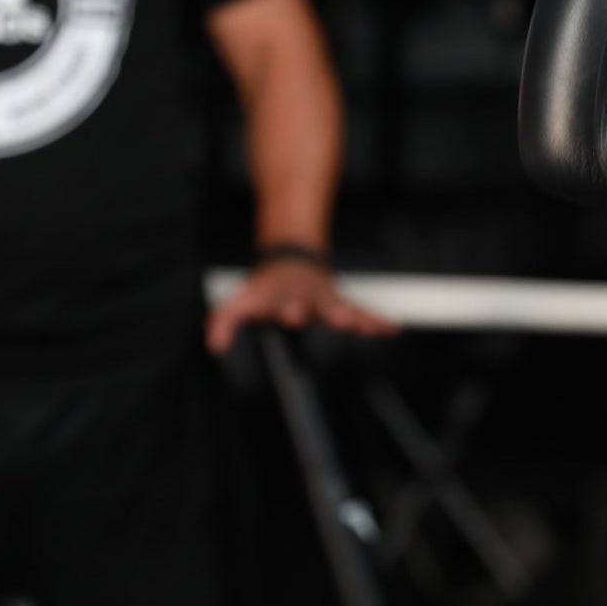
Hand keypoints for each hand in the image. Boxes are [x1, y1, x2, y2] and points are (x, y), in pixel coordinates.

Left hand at [206, 258, 399, 354]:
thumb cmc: (266, 286)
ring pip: (344, 308)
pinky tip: (390, 329)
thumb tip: (215, 346)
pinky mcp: (341, 303)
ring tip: (368, 326)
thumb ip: (224, 321)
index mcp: (281, 297)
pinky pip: (361, 312)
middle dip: (328, 311)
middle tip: (340, 318)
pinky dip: (376, 320)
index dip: (288, 308)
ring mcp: (326, 300)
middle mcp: (307, 298)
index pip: (283, 303)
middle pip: (318, 305)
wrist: (293, 259)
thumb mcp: (241, 299)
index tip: (293, 315)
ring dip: (357, 317)